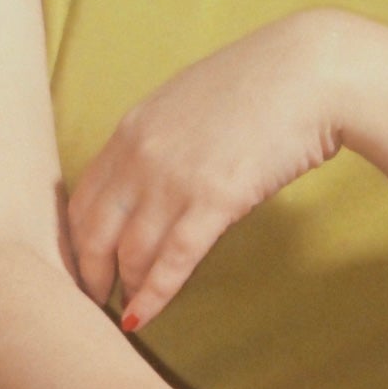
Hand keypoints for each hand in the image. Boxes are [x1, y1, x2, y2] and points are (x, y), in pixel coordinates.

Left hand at [67, 11, 352, 332]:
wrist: (312, 72)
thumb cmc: (260, 83)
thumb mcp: (189, 102)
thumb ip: (160, 139)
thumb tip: (150, 177)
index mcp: (132, 128)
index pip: (82, 197)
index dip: (75, 240)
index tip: (83, 264)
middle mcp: (141, 155)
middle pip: (93, 230)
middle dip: (90, 272)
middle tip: (93, 300)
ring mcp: (174, 178)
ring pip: (130, 251)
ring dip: (125, 287)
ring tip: (125, 311)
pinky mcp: (214, 200)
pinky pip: (173, 260)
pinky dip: (153, 295)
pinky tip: (143, 316)